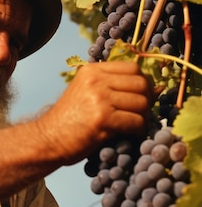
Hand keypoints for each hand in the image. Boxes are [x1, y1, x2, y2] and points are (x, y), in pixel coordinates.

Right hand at [38, 61, 153, 164]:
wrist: (47, 139)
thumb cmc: (69, 120)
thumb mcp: (87, 94)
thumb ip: (114, 88)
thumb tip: (158, 89)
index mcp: (92, 70)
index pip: (133, 67)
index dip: (143, 83)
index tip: (141, 97)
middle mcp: (96, 80)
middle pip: (140, 83)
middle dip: (147, 100)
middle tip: (141, 114)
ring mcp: (99, 98)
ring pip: (141, 103)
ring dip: (144, 117)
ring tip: (136, 125)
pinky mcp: (102, 118)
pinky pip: (135, 121)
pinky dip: (139, 129)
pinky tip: (131, 134)